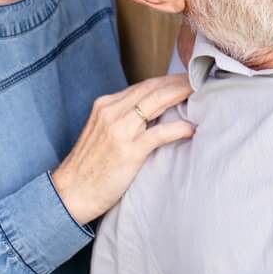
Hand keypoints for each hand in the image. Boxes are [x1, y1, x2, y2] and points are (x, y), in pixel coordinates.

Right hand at [50, 75, 195, 224]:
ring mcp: (119, 130)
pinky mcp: (128, 151)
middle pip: (153, 89)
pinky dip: (178, 129)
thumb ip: (124, 120)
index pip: (143, 86)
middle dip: (179, 82)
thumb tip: (155, 114)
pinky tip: (191, 129)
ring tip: (202, 94)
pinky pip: (159, 134)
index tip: (187, 80)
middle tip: (201, 80)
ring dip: (182, 96)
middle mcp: (111, 112)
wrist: (70, 193)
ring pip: (157, 103)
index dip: (168, 81)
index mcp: (105, 105)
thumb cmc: (89, 167)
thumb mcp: (103, 133)